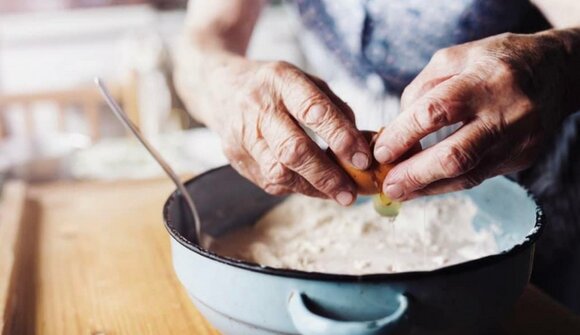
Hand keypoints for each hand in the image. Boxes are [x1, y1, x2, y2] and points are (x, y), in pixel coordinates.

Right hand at [195, 60, 371, 204]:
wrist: (221, 88)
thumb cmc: (275, 87)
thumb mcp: (306, 81)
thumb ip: (335, 108)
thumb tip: (362, 143)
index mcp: (281, 80)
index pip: (313, 110)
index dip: (341, 137)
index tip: (363, 159)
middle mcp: (257, 107)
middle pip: (293, 149)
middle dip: (326, 175)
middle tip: (350, 192)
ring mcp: (242, 135)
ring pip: (279, 172)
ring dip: (313, 188)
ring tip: (338, 194)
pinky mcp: (235, 157)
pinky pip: (270, 181)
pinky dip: (297, 188)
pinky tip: (315, 188)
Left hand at [373, 32, 574, 199]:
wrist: (555, 72)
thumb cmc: (494, 62)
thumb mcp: (454, 59)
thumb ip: (421, 90)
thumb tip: (395, 131)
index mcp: (485, 79)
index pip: (436, 112)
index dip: (404, 134)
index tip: (381, 150)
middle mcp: (507, 113)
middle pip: (457, 155)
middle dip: (416, 174)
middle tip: (388, 185)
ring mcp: (518, 140)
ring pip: (468, 175)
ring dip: (428, 188)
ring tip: (400, 192)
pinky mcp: (522, 158)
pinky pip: (478, 177)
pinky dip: (447, 184)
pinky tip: (424, 186)